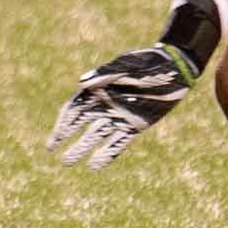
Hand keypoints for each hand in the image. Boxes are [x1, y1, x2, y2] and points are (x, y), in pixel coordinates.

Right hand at [47, 44, 198, 169]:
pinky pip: (118, 143)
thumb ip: (104, 74)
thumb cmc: (147, 63)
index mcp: (98, 90)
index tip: (54, 139)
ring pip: (96, 136)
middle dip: (65, 137)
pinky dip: (106, 154)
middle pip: (80, 125)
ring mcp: (119, 117)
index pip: (74, 110)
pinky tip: (95, 165)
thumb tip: (81, 83)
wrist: (175, 68)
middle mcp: (105, 105)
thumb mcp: (124, 66)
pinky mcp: (135, 126)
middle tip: (53, 150)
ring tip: (68, 162)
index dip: (62, 124)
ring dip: (82, 148)